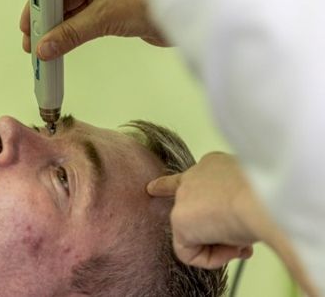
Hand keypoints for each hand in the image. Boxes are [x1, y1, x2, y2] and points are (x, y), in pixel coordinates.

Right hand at [20, 0, 168, 60]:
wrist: (186, 16)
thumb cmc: (153, 3)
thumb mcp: (105, 18)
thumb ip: (72, 34)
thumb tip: (45, 47)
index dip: (38, 2)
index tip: (27, 22)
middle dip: (45, 20)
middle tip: (31, 41)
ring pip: (70, 12)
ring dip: (57, 30)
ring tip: (42, 49)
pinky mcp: (109, 10)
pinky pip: (82, 21)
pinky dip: (70, 34)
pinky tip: (59, 46)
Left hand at [147, 152, 259, 268]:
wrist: (264, 197)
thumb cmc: (271, 194)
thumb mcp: (257, 195)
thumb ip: (238, 207)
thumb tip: (235, 234)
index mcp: (216, 165)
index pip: (194, 178)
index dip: (183, 189)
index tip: (152, 189)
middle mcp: (195, 175)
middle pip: (187, 203)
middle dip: (210, 228)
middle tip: (236, 246)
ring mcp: (184, 196)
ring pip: (194, 232)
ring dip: (223, 245)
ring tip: (244, 242)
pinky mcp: (179, 219)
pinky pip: (188, 252)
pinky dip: (211, 259)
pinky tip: (230, 250)